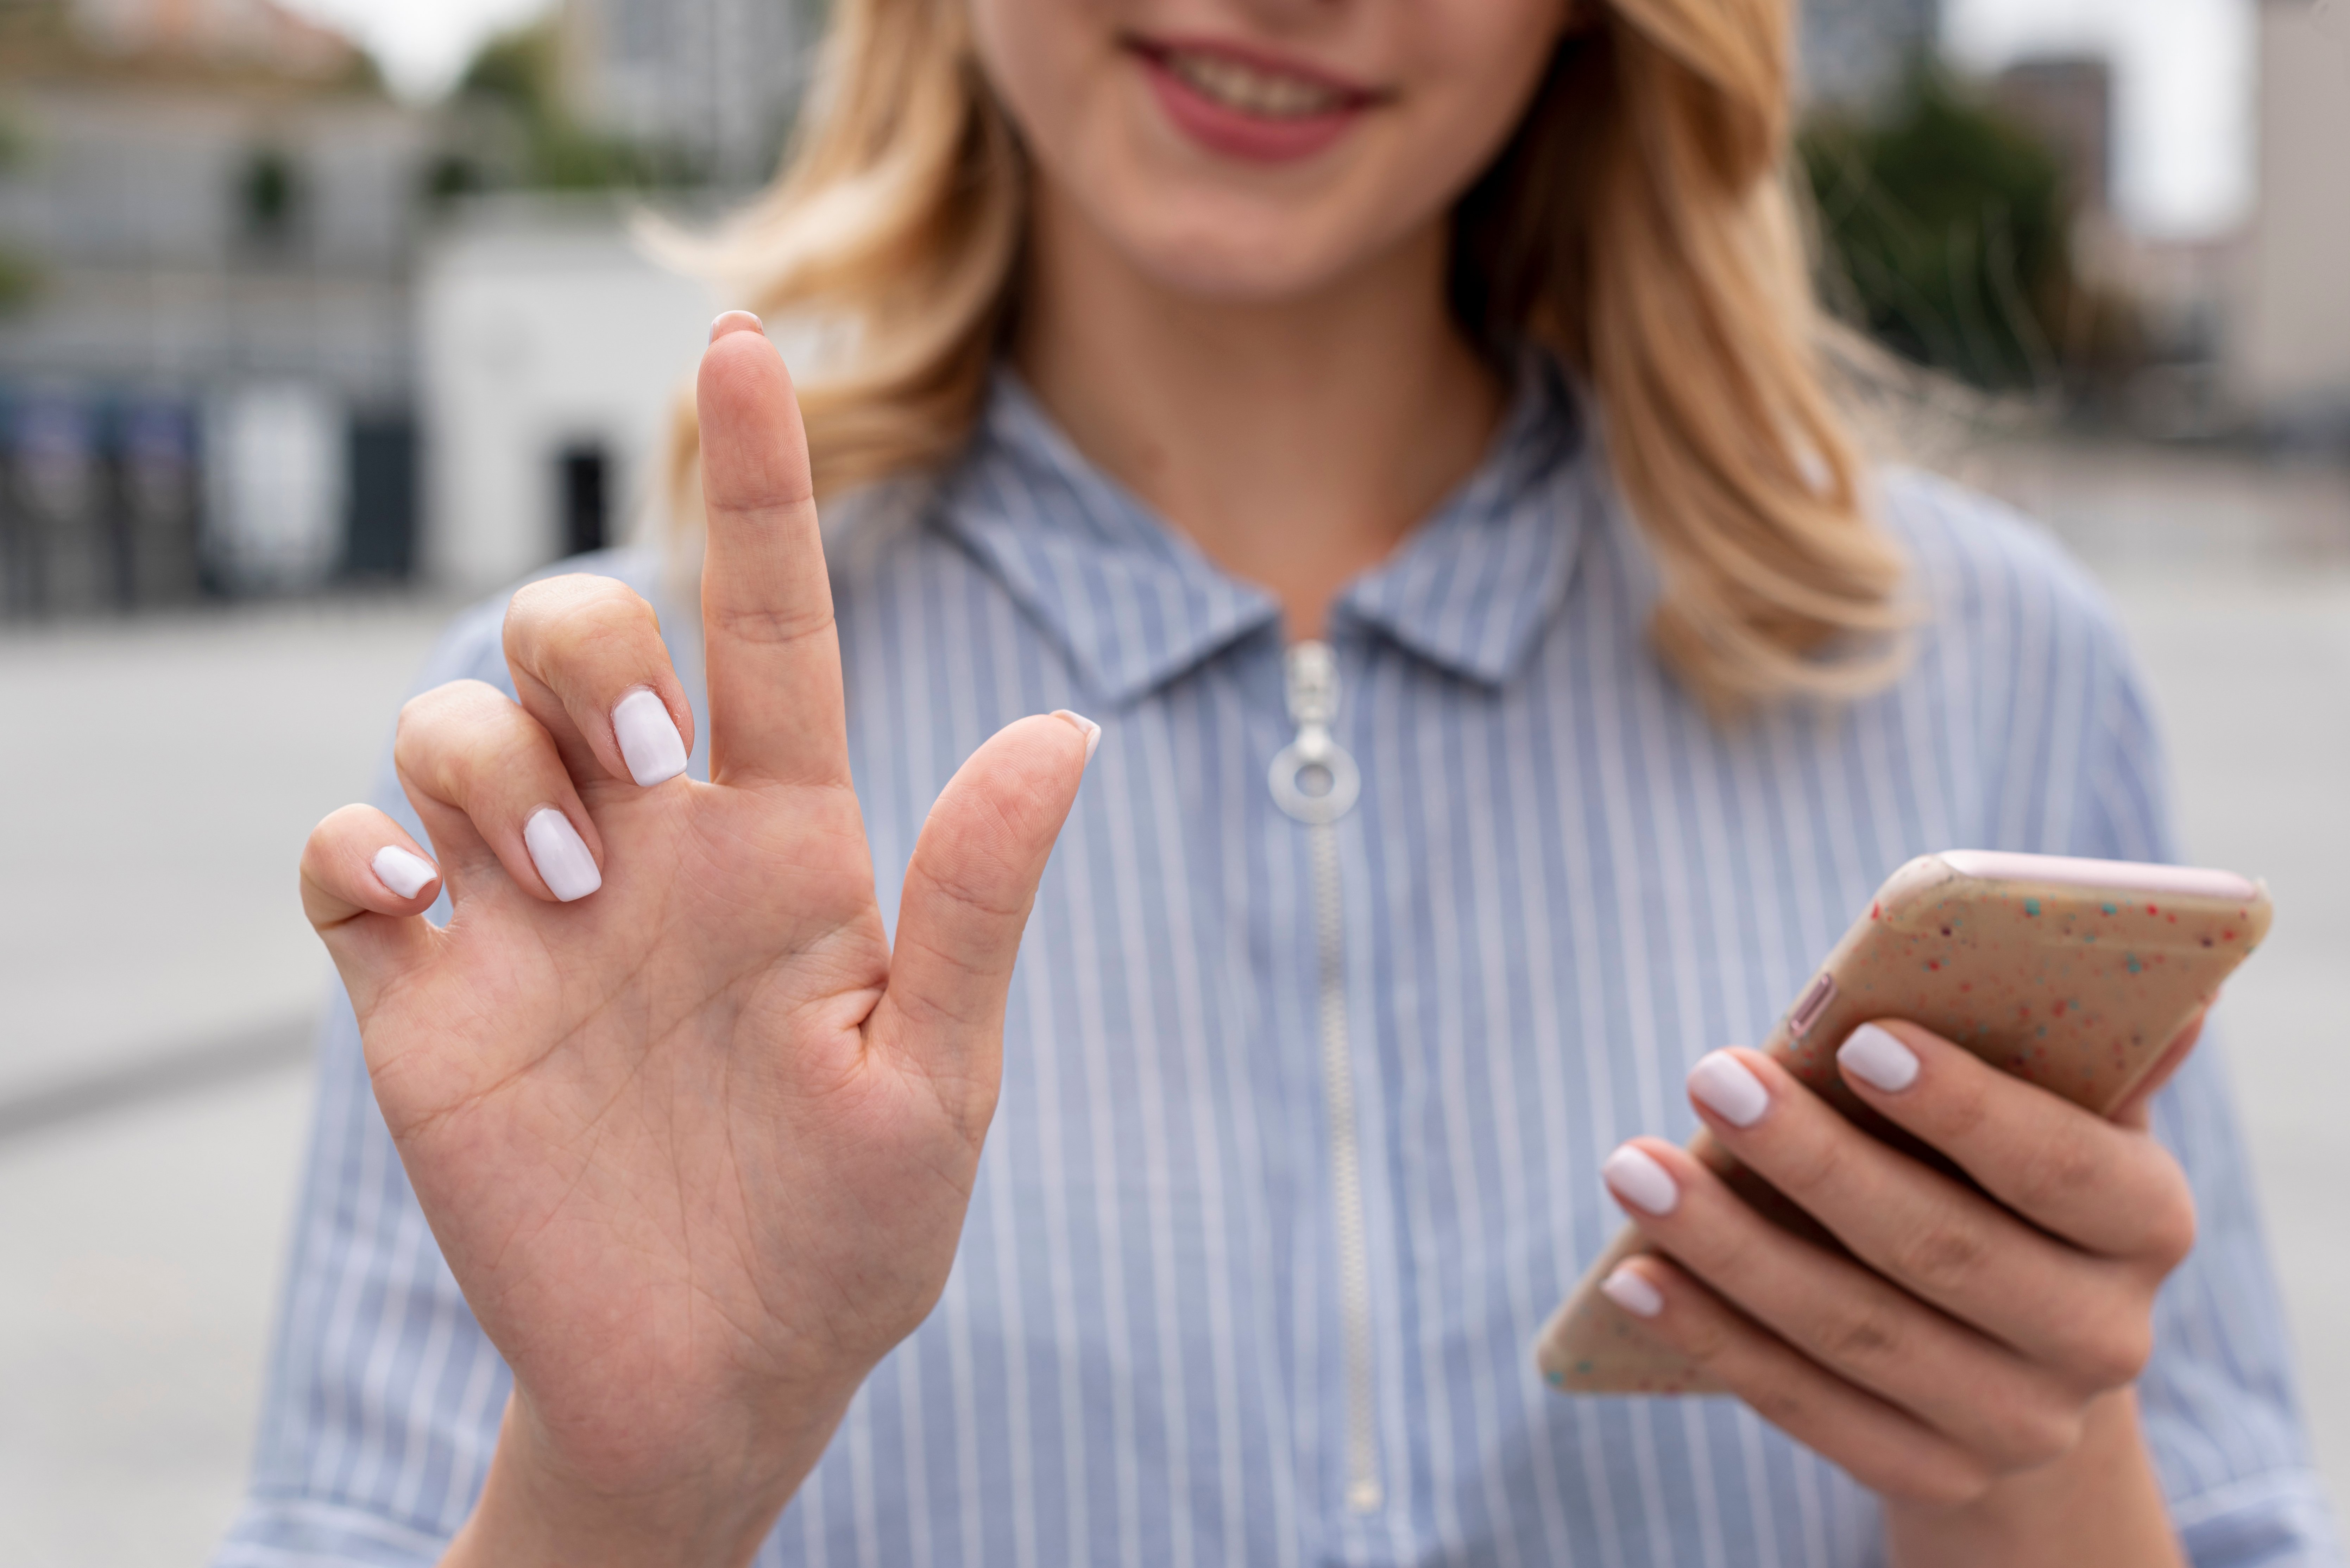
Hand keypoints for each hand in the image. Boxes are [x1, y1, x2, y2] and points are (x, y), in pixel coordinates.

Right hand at [297, 315, 1097, 1567]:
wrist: (719, 1371)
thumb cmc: (849, 1233)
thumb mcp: (935, 1079)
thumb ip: (975, 903)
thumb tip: (1070, 732)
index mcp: (781, 843)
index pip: (766, 622)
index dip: (757, 481)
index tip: (747, 347)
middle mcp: (648, 845)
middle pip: (575, 631)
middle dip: (585, 646)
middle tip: (640, 769)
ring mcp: (527, 910)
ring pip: (452, 722)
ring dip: (489, 769)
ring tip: (565, 902)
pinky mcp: (422, 987)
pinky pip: (342, 855)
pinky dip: (355, 853)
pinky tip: (410, 914)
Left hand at [1595, 1017, 2204, 1567]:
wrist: (2014, 1342)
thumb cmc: (2005, 1171)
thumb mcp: (2056, 1106)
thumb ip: (2075, 1047)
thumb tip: (2165, 988)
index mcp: (2146, 1223)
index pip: (2060, 1165)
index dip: (1963, 1107)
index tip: (1856, 1038)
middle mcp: (2103, 1337)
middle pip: (1939, 1247)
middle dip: (1813, 1159)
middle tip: (1710, 1076)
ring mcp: (2019, 1423)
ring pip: (1855, 1329)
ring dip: (1730, 1247)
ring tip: (1632, 1169)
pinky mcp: (1931, 1473)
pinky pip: (1804, 1404)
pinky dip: (1710, 1335)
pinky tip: (1632, 1277)